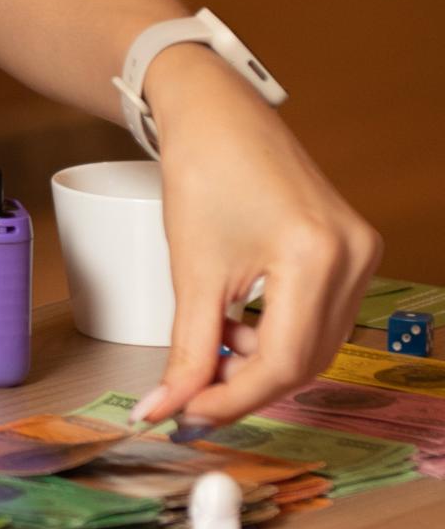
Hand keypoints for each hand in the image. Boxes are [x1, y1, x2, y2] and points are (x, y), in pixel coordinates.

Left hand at [132, 51, 378, 427]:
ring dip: (263, 360)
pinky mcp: (353, 248)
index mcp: (315, 255)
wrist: (215, 112)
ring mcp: (361, 250)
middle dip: (247, 384)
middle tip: (194, 394)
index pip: (283, 362)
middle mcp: (353, 254)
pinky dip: (279, 332)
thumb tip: (166, 410)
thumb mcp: (191, 271)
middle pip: (306, 359)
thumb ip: (185, 351)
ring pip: (317, 344)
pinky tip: (240, 324)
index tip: (188, 416)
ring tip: (214, 343)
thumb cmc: (202, 170)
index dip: (232, 399)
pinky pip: (321, 315)